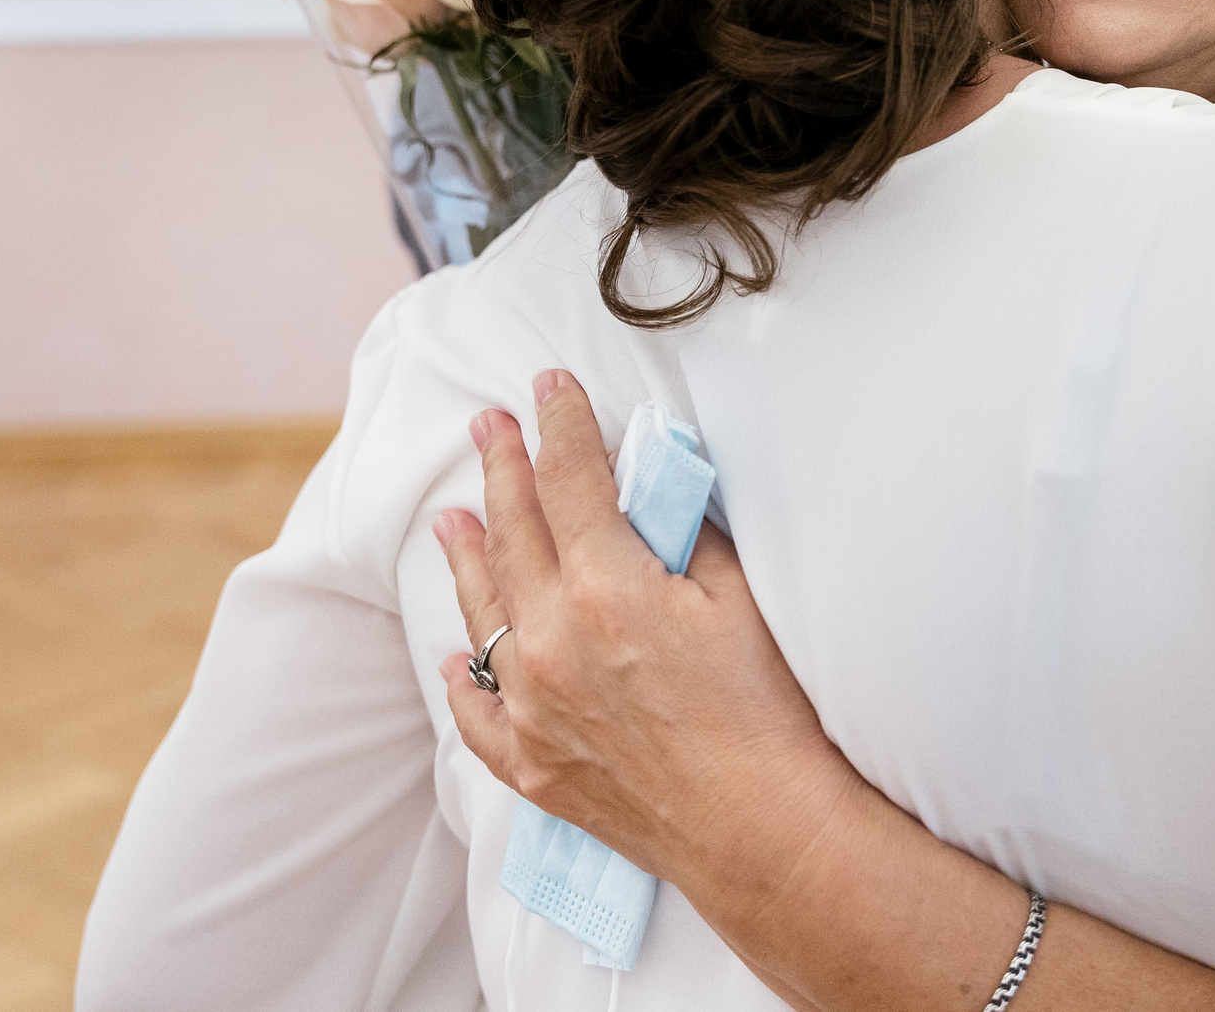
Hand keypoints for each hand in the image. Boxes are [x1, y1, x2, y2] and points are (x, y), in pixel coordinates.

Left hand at [435, 370, 862, 892]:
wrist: (759, 825)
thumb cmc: (764, 708)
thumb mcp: (735, 594)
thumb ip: (680, 532)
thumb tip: (645, 488)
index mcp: (606, 586)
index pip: (570, 479)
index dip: (561, 425)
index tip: (550, 388)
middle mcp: (552, 640)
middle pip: (514, 531)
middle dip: (502, 468)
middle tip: (487, 425)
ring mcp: (532, 706)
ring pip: (483, 612)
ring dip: (467, 556)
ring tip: (450, 520)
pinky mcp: (532, 764)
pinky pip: (479, 713)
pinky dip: (466, 680)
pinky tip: (457, 657)